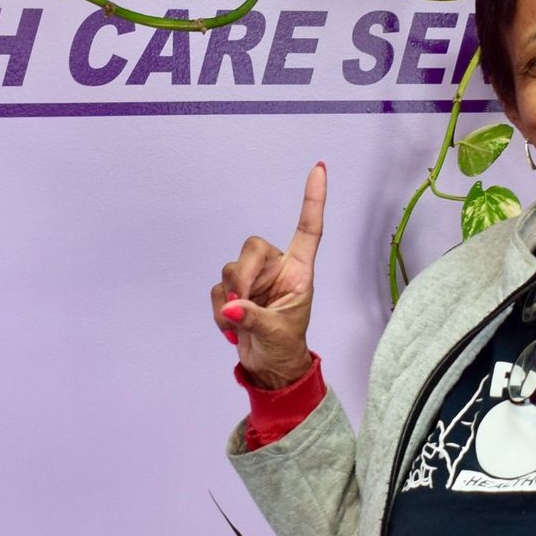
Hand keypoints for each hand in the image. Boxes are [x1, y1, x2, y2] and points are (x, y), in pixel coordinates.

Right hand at [214, 161, 326, 389]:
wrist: (269, 367)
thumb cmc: (285, 346)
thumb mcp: (277, 334)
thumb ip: (253, 319)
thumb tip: (231, 306)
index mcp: (299, 271)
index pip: (308, 229)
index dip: (313, 200)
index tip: (318, 168)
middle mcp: (276, 268)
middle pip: (253, 247)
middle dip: (243, 275)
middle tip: (242, 304)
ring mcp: (253, 279)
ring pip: (231, 269)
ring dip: (231, 299)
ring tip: (242, 326)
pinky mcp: (233, 292)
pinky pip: (216, 290)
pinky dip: (220, 312)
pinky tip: (233, 329)